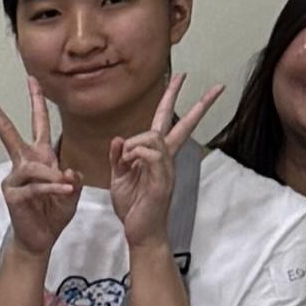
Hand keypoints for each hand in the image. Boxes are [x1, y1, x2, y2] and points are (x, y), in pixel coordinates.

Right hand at [0, 86, 81, 260]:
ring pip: (35, 168)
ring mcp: (14, 178)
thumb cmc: (53, 212)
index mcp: (38, 157)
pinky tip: (64, 192)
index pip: (38, 123)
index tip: (32, 79)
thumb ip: (72, 180)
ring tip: (66, 189)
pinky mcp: (13, 195)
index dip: (36, 101)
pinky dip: (52, 189)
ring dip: (53, 179)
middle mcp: (23, 163)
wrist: (40, 239)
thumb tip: (67, 172)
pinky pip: (36, 187)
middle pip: (7, 132)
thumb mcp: (71, 193)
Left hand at [108, 77, 226, 253]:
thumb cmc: (132, 206)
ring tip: (124, 160)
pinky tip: (128, 163)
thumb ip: (118, 157)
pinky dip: (136, 153)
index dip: (172, 98)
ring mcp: (167, 168)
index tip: (180, 77)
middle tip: (187, 73)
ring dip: (134, 143)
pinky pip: (151, 154)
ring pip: (154, 136)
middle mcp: (165, 158)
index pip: (167, 121)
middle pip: (179, 122)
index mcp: (155, 155)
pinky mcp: (163, 179)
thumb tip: (119, 139)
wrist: (140, 232)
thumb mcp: (118, 177)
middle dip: (185, 99)